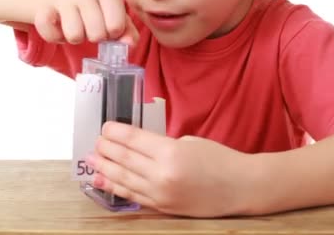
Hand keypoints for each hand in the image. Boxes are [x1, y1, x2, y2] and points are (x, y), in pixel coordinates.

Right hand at [34, 0, 138, 44]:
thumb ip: (127, 30)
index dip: (112, 34)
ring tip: (75, 26)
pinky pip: (52, 35)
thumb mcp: (114, 15)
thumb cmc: (92, 9)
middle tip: (89, 27)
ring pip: (74, 36)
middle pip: (96, 34)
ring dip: (75, 38)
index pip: (116, 26)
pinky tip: (59, 27)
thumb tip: (130, 43)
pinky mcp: (43, 8)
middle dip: (93, 37)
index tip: (107, 27)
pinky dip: (56, 38)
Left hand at [86, 121, 252, 216]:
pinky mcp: (162, 207)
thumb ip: (160, 144)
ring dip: (104, 168)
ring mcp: (161, 194)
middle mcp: (163, 175)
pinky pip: (132, 196)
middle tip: (95, 141)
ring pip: (123, 179)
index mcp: (171, 152)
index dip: (114, 132)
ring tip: (91, 159)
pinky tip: (101, 180)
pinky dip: (114, 187)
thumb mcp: (189, 142)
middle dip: (105, 148)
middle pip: (123, 159)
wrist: (241, 188)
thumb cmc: (219, 159)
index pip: (132, 140)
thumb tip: (134, 146)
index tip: (105, 127)